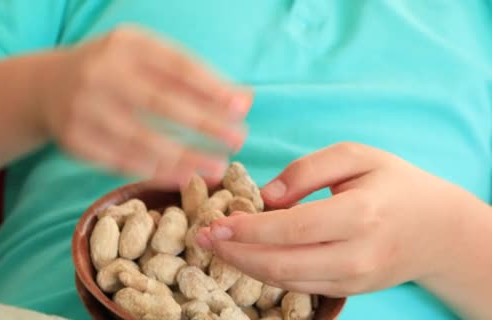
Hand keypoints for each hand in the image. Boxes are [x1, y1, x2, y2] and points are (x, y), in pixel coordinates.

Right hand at [40, 25, 250, 186]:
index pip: (176, 66)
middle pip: (161, 102)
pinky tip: (183, 176)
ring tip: (217, 167)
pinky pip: (121, 160)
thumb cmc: (113, 71)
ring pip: (142, 138)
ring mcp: (83, 107)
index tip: (241, 108)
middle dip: (205, 123)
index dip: (211, 88)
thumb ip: (191, 76)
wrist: (47, 86)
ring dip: (184, 156)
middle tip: (238, 140)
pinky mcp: (74, 140)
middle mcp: (101, 72)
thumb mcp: (145, 59)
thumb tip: (242, 99)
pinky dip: (155, 170)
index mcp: (126, 44)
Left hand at [197, 142, 479, 296]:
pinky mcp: (348, 291)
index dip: (245, 230)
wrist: (437, 229)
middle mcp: (356, 255)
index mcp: (359, 214)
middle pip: (280, 264)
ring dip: (244, 266)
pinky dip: (266, 274)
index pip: (290, 229)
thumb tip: (265, 196)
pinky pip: (299, 287)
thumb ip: (307, 170)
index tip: (212, 222)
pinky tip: (246, 257)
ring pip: (286, 281)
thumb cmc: (394, 184)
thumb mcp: (356, 156)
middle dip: (233, 253)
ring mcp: (353, 280)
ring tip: (215, 247)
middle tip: (201, 238)